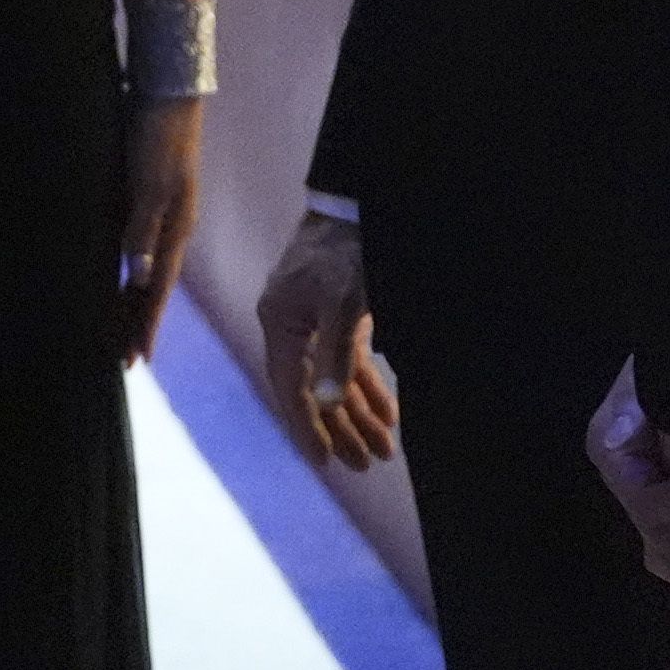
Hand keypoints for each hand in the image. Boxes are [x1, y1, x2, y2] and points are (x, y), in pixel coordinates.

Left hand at [119, 98, 204, 366]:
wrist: (167, 94)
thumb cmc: (158, 137)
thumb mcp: (151, 185)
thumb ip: (142, 230)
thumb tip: (135, 278)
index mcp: (176, 230)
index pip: (158, 290)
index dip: (146, 325)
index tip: (137, 360)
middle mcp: (170, 229)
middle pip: (152, 288)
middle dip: (138, 322)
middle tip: (123, 360)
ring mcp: (158, 215)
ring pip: (143, 271)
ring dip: (131, 301)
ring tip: (118, 329)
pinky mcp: (145, 200)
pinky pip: (135, 248)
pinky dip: (124, 270)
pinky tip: (114, 278)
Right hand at [254, 209, 399, 470]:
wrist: (359, 204)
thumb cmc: (347, 251)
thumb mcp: (343, 302)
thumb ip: (335, 354)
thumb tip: (324, 402)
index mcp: (281, 324)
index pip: (291, 389)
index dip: (307, 428)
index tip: (326, 463)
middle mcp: (293, 326)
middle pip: (315, 391)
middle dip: (342, 429)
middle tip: (367, 465)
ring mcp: (317, 320)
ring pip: (334, 380)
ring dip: (359, 414)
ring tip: (383, 450)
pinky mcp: (340, 313)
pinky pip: (350, 361)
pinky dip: (368, 387)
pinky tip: (387, 413)